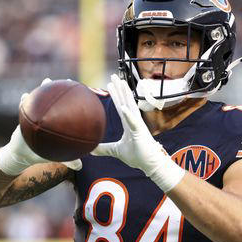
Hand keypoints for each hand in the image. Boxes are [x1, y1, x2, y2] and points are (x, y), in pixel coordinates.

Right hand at [0, 78, 81, 175]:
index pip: (66, 109)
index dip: (75, 101)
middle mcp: (46, 116)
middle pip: (54, 100)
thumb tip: (81, 167)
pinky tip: (25, 95)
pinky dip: (24, 101)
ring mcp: (35, 114)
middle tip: (67, 81)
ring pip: (40, 99)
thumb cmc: (41, 153)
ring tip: (46, 81)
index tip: (83, 92)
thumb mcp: (56, 156)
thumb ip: (68, 160)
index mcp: (55, 123)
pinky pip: (23, 106)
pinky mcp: (23, 115)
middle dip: (61, 89)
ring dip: (43, 90)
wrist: (23, 154)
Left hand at [91, 74, 184, 191]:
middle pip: (126, 102)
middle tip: (114, 76)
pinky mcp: (141, 133)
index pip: (121, 106)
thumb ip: (104, 149)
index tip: (110, 84)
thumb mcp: (116, 151)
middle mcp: (134, 121)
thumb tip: (91, 150)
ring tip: (121, 83)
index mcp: (129, 124)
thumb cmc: (137, 156)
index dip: (116, 95)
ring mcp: (138, 126)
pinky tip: (124, 107)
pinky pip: (134, 123)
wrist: (150, 165)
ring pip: (131, 107)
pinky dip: (129, 115)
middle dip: (120, 89)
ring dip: (126, 95)